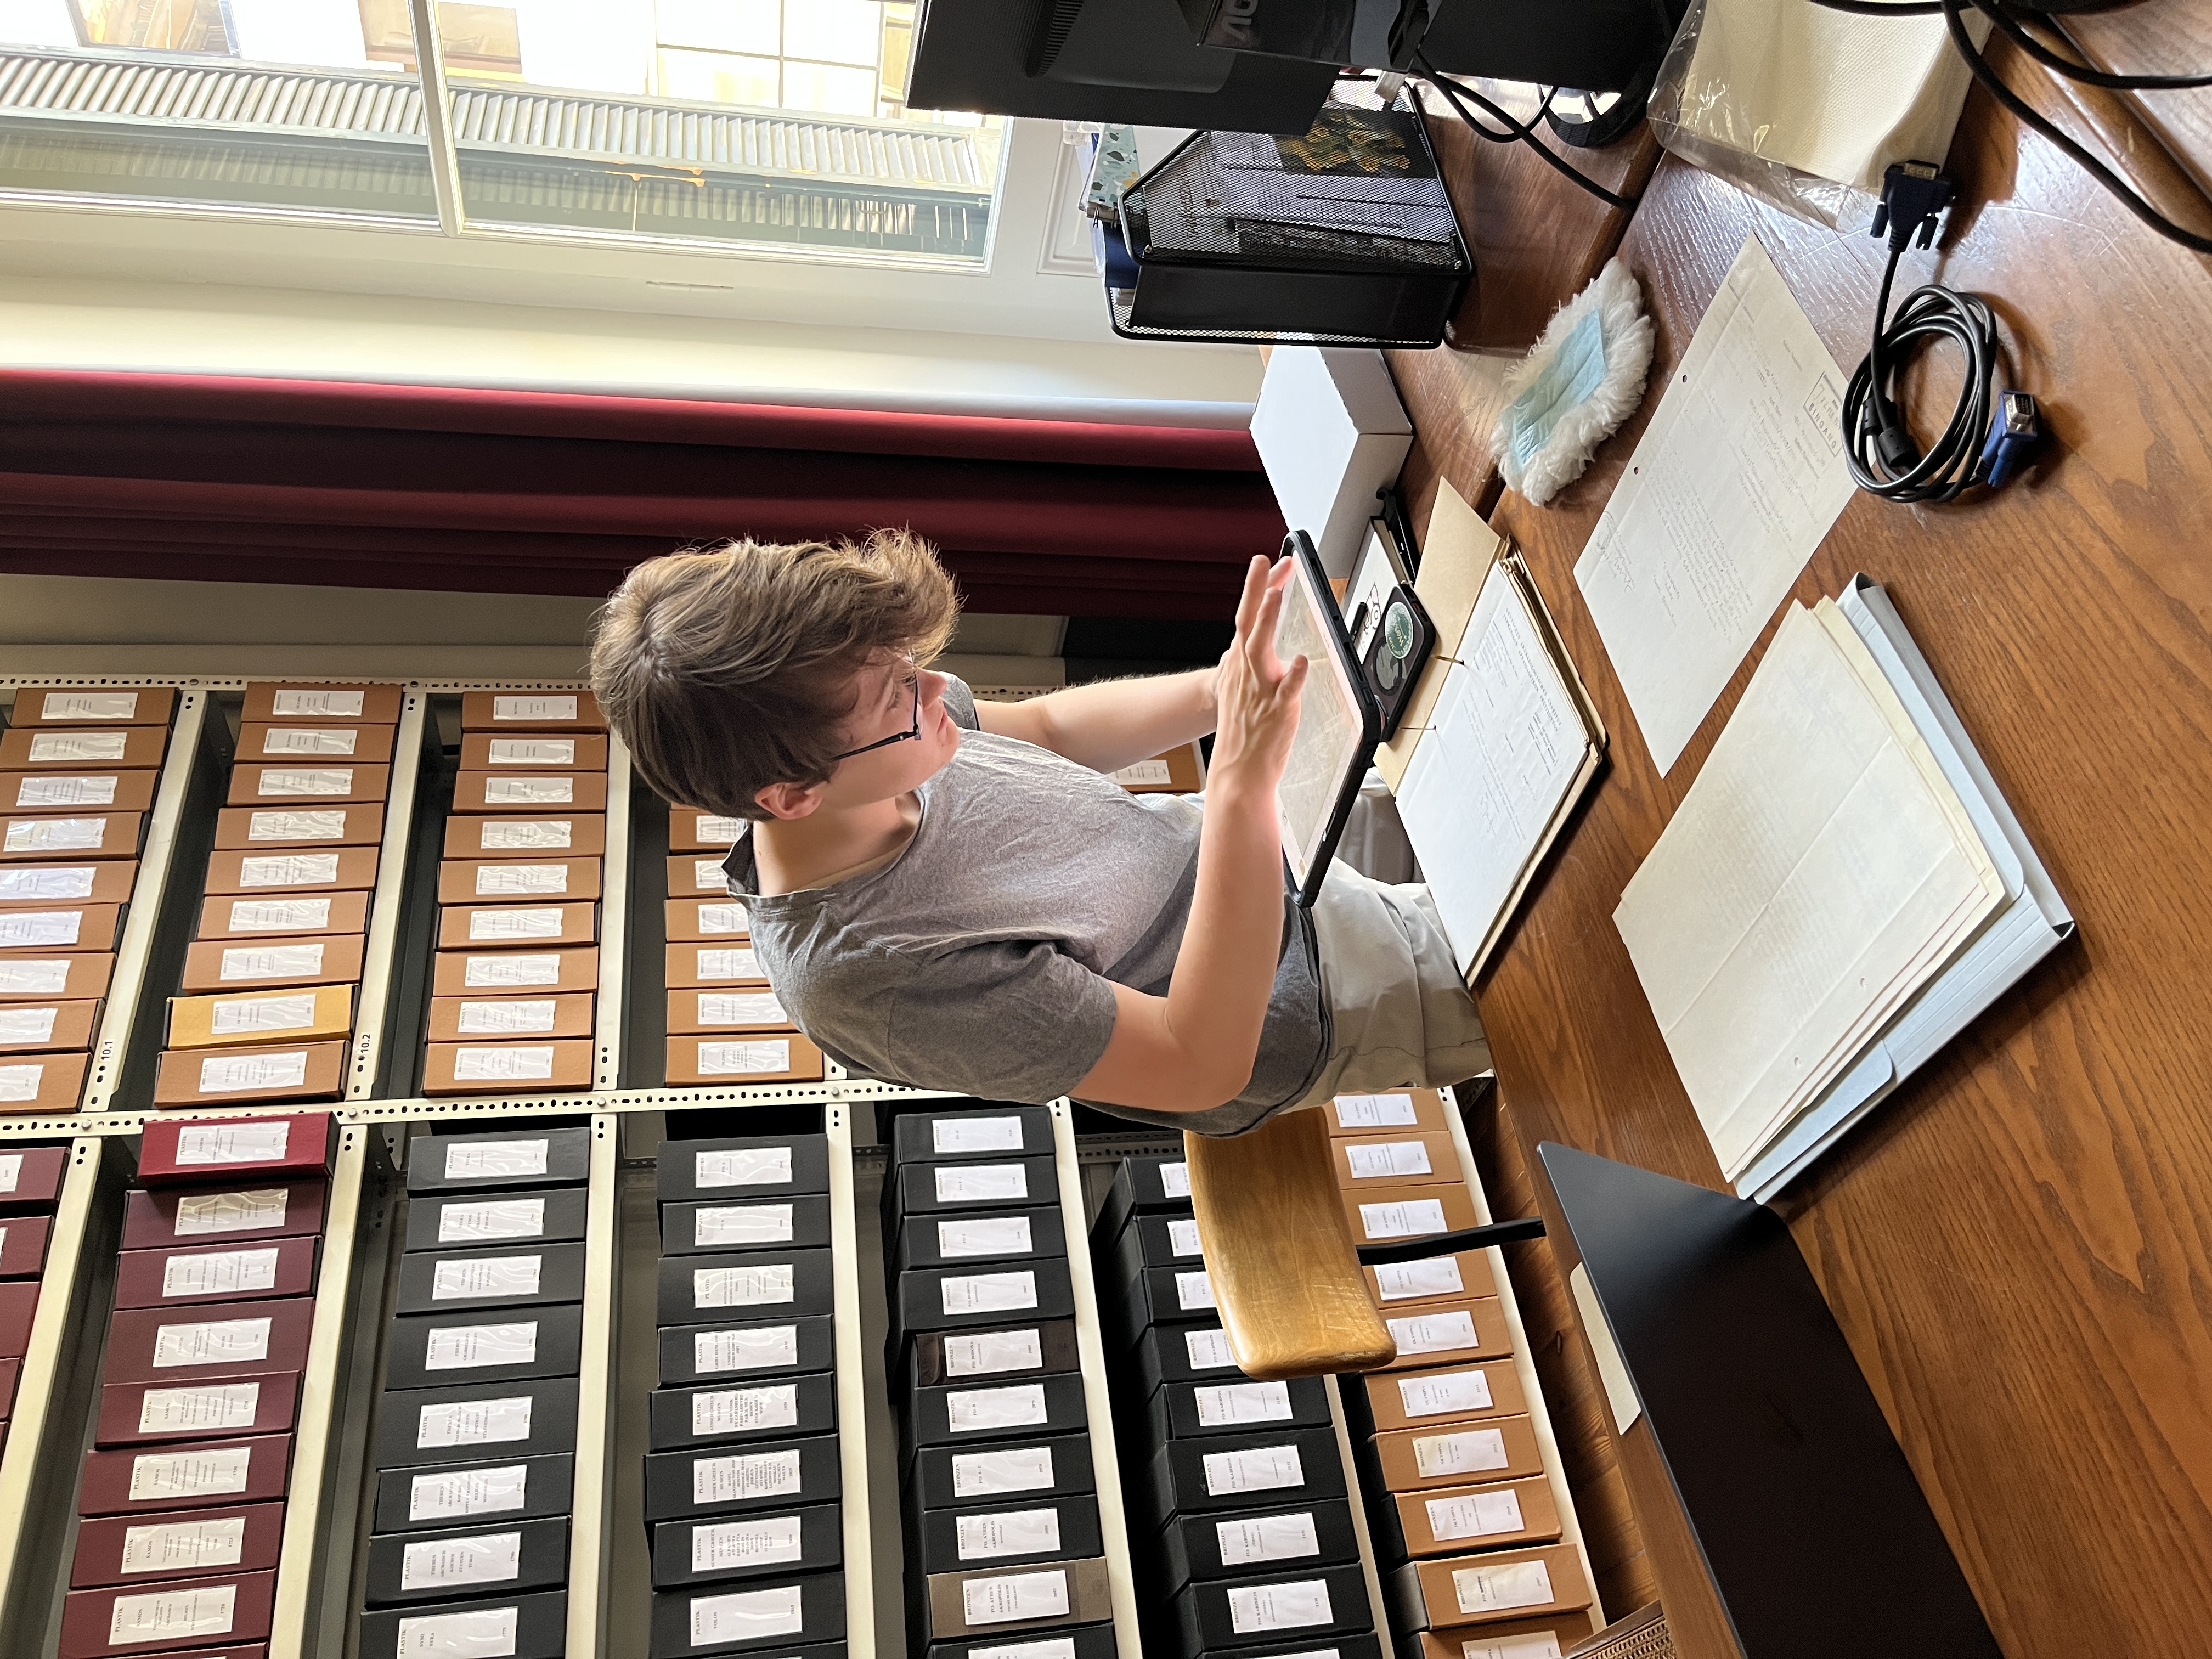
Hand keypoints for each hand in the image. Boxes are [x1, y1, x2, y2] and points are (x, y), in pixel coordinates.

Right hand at [1209, 555, 1308, 795]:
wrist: (1239, 771)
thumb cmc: (1245, 734)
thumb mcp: (1240, 691)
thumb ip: (1250, 665)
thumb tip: (1254, 643)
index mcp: (1240, 668)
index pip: (1246, 619)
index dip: (1256, 589)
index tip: (1266, 563)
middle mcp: (1248, 674)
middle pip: (1248, 624)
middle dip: (1257, 590)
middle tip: (1268, 563)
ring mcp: (1262, 690)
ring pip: (1261, 649)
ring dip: (1267, 621)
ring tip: (1276, 594)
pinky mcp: (1279, 710)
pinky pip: (1287, 690)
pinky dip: (1293, 675)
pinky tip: (1301, 659)